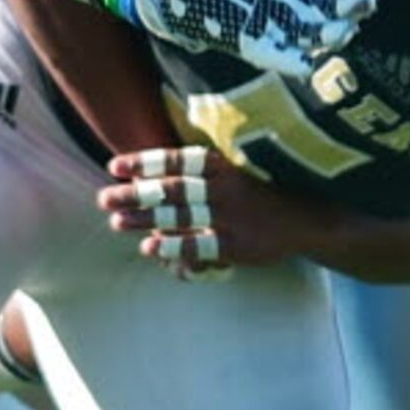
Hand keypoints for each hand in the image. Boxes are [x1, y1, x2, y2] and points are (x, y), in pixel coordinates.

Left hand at [96, 144, 300, 278]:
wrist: (305, 220)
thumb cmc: (260, 195)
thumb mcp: (235, 173)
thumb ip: (201, 173)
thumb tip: (154, 173)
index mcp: (223, 166)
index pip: (177, 160)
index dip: (143, 162)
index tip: (114, 166)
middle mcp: (224, 188)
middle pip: (171, 189)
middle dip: (135, 194)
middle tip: (104, 198)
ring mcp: (230, 218)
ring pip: (179, 217)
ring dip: (145, 220)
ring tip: (117, 222)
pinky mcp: (235, 245)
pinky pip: (198, 245)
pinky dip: (173, 247)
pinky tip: (149, 249)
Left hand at [119, 0, 378, 79]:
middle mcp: (284, 5)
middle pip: (329, 11)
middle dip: (351, 8)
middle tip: (367, 1)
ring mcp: (266, 25)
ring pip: (308, 36)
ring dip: (328, 35)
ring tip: (343, 28)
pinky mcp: (244, 41)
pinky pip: (273, 55)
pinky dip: (290, 59)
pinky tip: (307, 61)